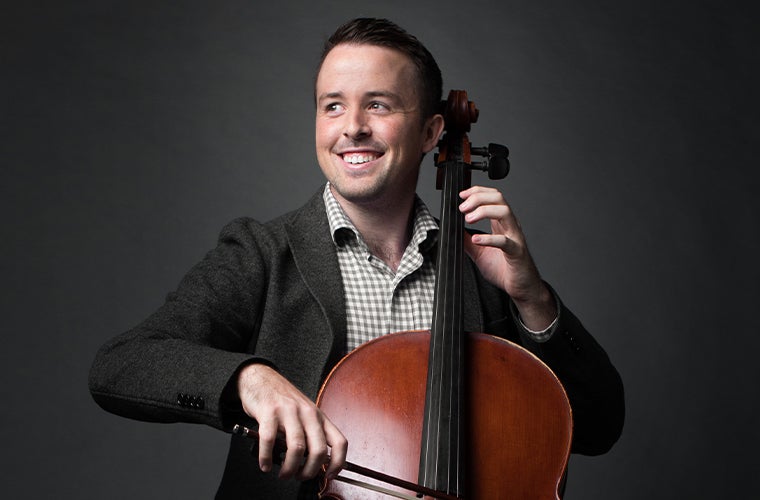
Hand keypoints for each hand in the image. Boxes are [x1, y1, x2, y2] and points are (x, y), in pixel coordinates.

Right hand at [237, 363, 346, 480]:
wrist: (261, 379)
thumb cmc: (283, 400)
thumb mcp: (305, 414)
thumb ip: (310, 435)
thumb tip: (313, 465)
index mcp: (319, 416)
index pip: (340, 442)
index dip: (338, 463)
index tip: (329, 476)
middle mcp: (308, 413)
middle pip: (319, 450)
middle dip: (309, 471)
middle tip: (299, 477)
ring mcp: (289, 412)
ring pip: (297, 448)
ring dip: (290, 468)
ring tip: (283, 474)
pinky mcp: (269, 411)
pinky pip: (269, 440)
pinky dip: (267, 458)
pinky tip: (265, 464)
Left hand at [459, 185, 555, 329]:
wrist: (521, 287)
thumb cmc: (504, 268)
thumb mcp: (478, 252)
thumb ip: (466, 240)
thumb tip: (452, 230)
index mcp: (502, 223)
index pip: (492, 196)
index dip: (477, 191)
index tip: (462, 195)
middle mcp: (510, 226)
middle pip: (498, 198)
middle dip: (478, 198)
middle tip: (462, 207)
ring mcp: (515, 237)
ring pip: (504, 212)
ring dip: (484, 211)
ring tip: (468, 219)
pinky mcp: (517, 252)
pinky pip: (505, 242)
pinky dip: (489, 238)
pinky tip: (476, 240)